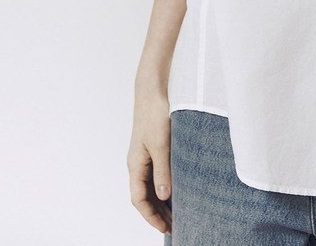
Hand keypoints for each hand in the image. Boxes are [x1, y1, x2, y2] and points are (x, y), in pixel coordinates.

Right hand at [127, 86, 172, 233]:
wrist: (154, 88)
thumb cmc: (154, 113)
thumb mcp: (161, 144)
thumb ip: (163, 170)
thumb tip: (165, 196)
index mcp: (135, 164)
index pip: (139, 199)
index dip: (151, 216)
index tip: (166, 228)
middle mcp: (139, 162)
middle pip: (146, 196)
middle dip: (159, 213)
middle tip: (177, 226)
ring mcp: (146, 155)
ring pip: (153, 186)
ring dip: (164, 201)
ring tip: (180, 214)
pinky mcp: (155, 147)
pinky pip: (159, 173)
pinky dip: (167, 185)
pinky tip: (180, 190)